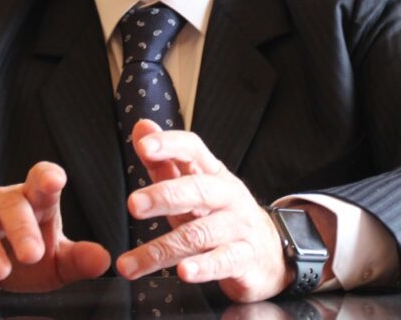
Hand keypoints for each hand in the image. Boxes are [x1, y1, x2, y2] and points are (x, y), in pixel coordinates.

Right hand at [0, 162, 110, 299]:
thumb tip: (106, 259)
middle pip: (13, 207)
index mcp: (36, 203)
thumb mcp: (56, 263)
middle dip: (23, 230)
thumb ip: (79, 259)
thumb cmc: (25, 256)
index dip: (47, 179)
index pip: (42, 182)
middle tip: (33, 255)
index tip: (54, 180)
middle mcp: (5, 201)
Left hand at [115, 120, 290, 301]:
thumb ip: (165, 161)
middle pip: (198, 190)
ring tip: (130, 263)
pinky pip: (224, 261)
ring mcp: (238, 227)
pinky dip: (203, 267)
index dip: (170, 145)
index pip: (193, 149)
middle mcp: (227, 196)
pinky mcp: (245, 258)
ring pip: (200, 234)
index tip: (144, 146)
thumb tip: (141, 127)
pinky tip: (184, 272)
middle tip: (134, 204)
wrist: (269, 251)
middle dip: (164, 195)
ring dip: (162, 249)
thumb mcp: (193, 186)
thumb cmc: (220, 214)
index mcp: (212, 173)